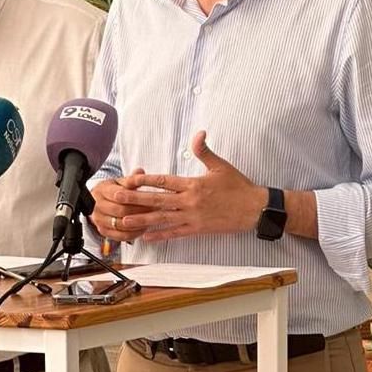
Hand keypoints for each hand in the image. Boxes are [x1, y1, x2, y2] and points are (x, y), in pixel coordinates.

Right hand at [90, 168, 148, 241]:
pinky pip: (120, 236)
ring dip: (138, 223)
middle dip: (139, 211)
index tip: (151, 198)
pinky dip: (133, 233)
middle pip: (120, 211)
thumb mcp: (122, 181)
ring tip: (150, 219)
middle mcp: (98, 205)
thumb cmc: (113, 190)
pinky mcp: (103, 231)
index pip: (119, 195)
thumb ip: (132, 179)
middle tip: (154, 210)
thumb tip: (140, 172)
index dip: (136, 198)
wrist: (99, 201)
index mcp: (103, 190)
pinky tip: (143, 229)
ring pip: (120, 225)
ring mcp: (99, 219)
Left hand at [118, 131, 266, 242]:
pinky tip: (146, 237)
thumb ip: (204, 151)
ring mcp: (192, 217)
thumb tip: (199, 133)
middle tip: (116, 199)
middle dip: (135, 200)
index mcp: (193, 184)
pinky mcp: (197, 229)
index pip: (164, 181)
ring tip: (124, 221)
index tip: (129, 180)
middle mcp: (189, 201)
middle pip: (157, 200)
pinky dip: (160, 236)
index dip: (145, 180)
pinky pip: (175, 233)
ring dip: (142, 220)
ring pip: (162, 219)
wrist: (254, 208)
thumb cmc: (238, 186)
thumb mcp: (220, 165)